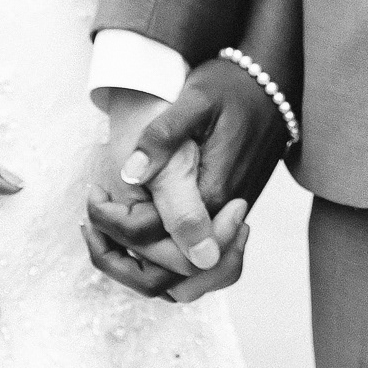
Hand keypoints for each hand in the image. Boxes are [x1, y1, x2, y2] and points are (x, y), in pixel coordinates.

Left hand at [83, 59, 287, 300]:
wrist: (274, 84)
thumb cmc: (232, 88)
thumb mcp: (196, 100)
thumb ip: (164, 137)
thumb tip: (130, 173)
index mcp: (211, 193)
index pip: (154, 237)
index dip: (114, 224)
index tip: (94, 192)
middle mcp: (224, 220)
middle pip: (169, 275)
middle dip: (122, 259)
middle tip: (92, 221)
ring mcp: (230, 225)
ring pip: (188, 283)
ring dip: (146, 271)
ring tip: (111, 237)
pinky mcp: (231, 222)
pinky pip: (202, 271)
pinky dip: (170, 267)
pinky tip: (142, 238)